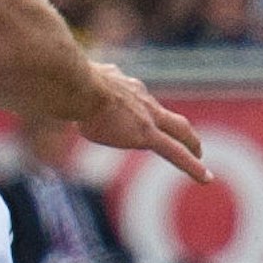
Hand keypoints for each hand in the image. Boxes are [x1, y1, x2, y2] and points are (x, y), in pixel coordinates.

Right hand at [69, 61, 209, 183]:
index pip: (137, 99)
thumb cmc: (66, 85)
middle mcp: (140, 97)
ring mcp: (146, 115)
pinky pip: (176, 153)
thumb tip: (57, 94)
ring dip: (190, 144)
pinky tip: (206, 178)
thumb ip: (76, 90)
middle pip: (166, 114)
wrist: (78, 85)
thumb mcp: (74, 83)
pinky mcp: (146, 134)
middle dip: (179, 128)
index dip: (142, 109)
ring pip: (179, 130)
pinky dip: (192, 166)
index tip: (141, 117)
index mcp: (122, 86)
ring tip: (199, 157)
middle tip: (189, 140)